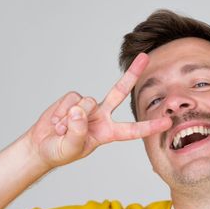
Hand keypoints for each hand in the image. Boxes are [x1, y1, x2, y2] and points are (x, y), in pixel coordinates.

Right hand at [26, 53, 171, 168]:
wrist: (41, 146)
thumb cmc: (60, 151)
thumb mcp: (71, 148)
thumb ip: (77, 131)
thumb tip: (79, 110)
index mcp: (108, 133)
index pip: (133, 130)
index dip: (150, 126)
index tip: (167, 121)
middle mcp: (102, 116)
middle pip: (120, 91)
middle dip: (132, 74)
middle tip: (145, 57)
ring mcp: (88, 107)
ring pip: (87, 101)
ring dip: (70, 118)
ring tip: (62, 130)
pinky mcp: (73, 99)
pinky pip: (71, 99)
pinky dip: (60, 111)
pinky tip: (56, 122)